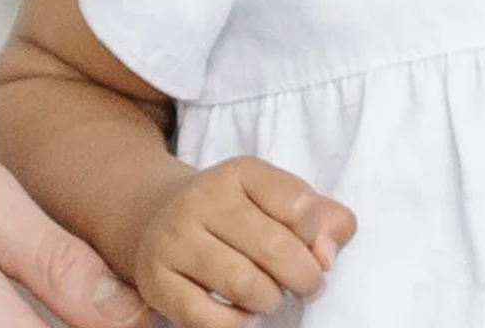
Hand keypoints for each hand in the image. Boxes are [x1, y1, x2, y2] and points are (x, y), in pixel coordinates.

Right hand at [133, 156, 356, 327]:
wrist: (158, 217)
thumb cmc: (238, 214)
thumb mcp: (279, 200)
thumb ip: (322, 220)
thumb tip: (328, 256)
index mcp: (242, 172)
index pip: (299, 206)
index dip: (316, 237)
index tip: (312, 248)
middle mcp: (204, 198)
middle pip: (275, 248)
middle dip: (303, 278)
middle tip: (306, 288)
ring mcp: (176, 238)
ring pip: (244, 285)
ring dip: (270, 301)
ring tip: (271, 297)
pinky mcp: (156, 279)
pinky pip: (206, 319)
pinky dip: (236, 325)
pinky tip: (244, 315)